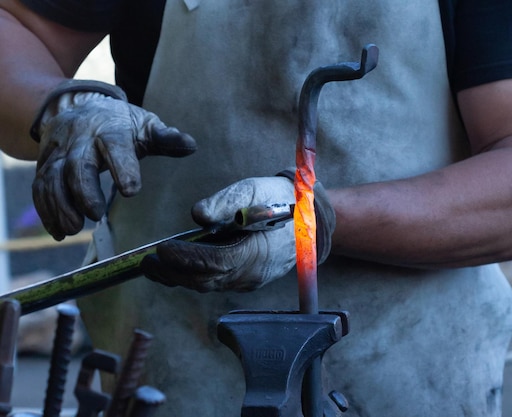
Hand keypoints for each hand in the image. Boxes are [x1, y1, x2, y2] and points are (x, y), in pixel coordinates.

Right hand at [31, 80, 196, 240]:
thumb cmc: (122, 124)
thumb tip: (191, 145)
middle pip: (77, 164)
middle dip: (83, 191)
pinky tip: (58, 232)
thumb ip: (166, 138)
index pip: (115, 145)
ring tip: (73, 229)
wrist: (81, 107)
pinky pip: (39, 187)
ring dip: (60, 205)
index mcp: (110, 128)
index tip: (132, 191)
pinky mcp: (44, 164)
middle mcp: (80, 138)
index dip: (122, 166)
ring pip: (52, 177)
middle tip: (95, 215)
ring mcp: (59, 151)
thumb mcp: (146, 126)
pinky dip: (46, 211)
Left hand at [140, 173, 335, 291]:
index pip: (216, 262)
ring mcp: (251, 280)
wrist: (310, 219)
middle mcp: (254, 273)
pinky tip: (177, 267)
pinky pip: (217, 283)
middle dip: (174, 272)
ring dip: (180, 277)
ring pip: (210, 285)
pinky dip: (194, 277)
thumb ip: (227, 201)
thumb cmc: (281, 199)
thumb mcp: (255, 189)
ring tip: (154, 266)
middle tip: (148, 261)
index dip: (187, 258)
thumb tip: (198, 214)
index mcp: (258, 251)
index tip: (163, 248)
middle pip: (208, 280)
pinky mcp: (248, 279)